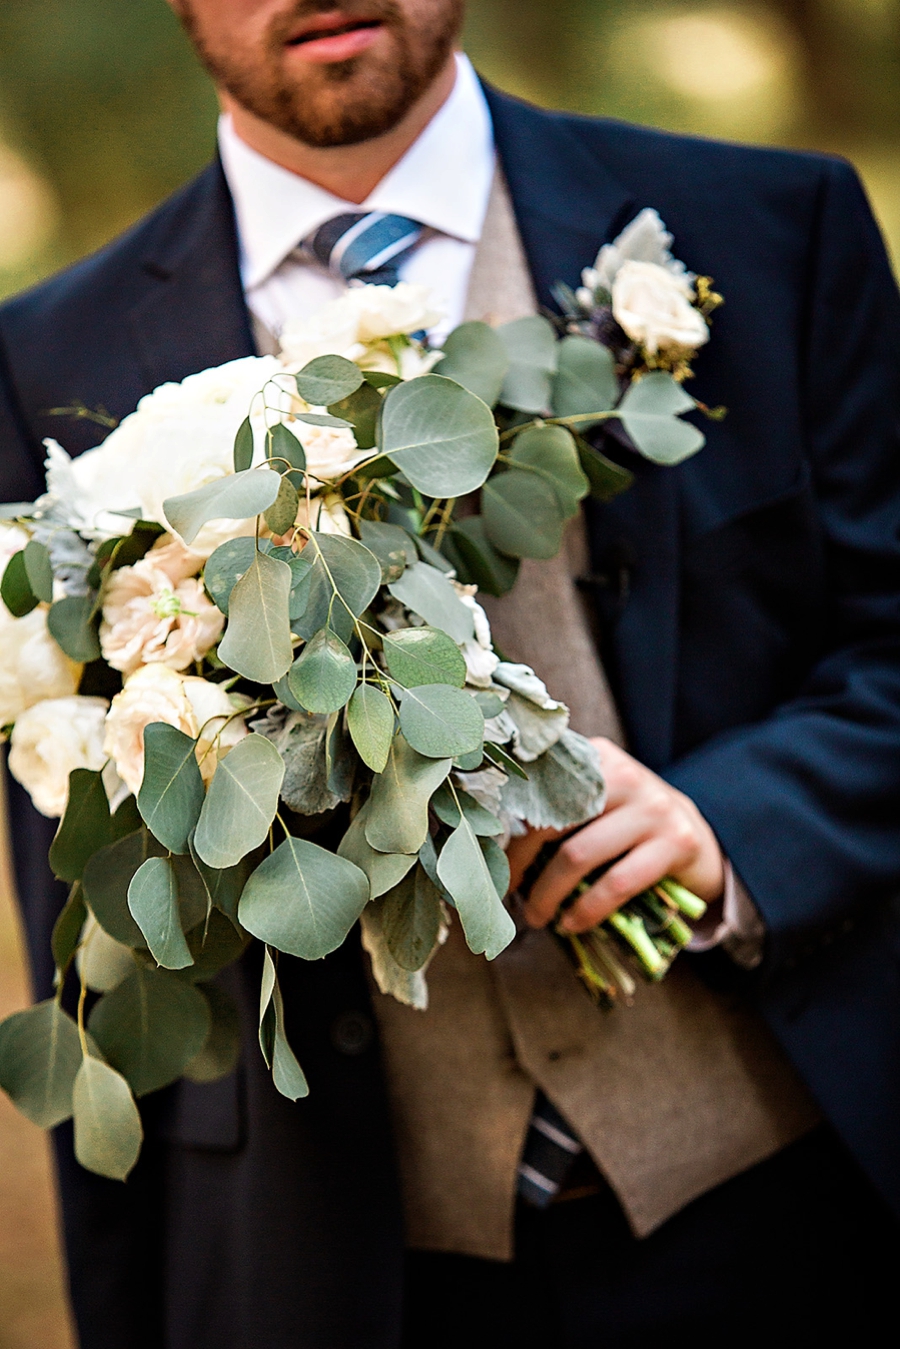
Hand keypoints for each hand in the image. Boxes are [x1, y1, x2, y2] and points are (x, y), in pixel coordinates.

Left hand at [506, 738, 724, 933]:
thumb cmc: (627, 825)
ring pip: (580, 855)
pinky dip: (587, 909)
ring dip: (549, 894)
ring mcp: (652, 807)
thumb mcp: (597, 802)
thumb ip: (556, 808)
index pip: (537, 789)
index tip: (488, 860)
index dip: (508, 829)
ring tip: (536, 916)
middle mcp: (624, 775)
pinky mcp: (675, 842)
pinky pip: (618, 882)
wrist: (699, 837)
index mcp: (595, 759)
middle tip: (507, 893)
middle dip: (522, 864)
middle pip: (552, 821)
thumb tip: (493, 846)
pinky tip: (572, 923)